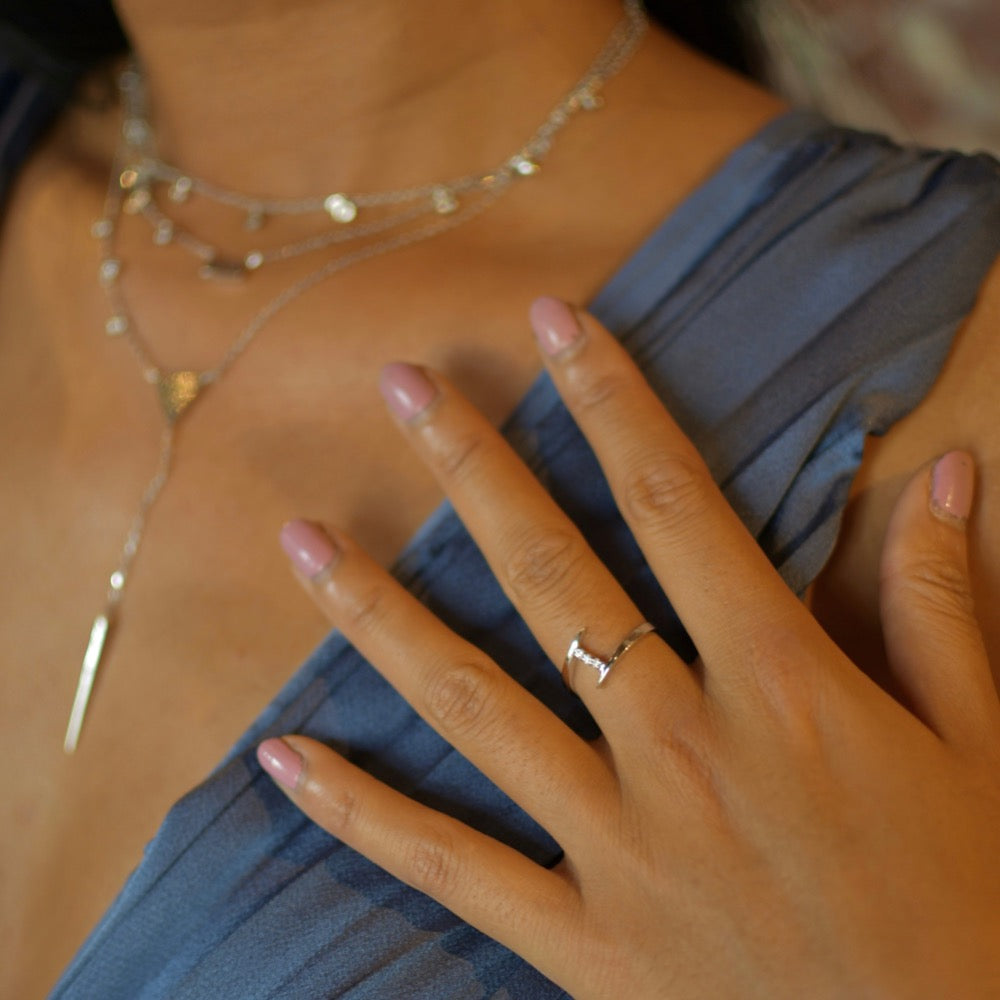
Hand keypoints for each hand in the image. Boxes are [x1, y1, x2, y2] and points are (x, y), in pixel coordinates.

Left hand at [261, 298, 999, 998]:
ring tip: (300, 539)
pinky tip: (282, 755)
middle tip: (400, 385)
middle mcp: (679, 743)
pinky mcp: (581, 940)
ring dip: (378, 612)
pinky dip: (359, 810)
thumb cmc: (971, 907)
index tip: (552, 323)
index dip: (611, 399)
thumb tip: (951, 475)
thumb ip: (946, 605)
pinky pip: (446, 863)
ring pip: (470, 701)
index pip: (674, 501)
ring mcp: (617, 843)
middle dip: (472, 466)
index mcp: (781, 684)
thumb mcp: (980, 745)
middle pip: (550, 574)